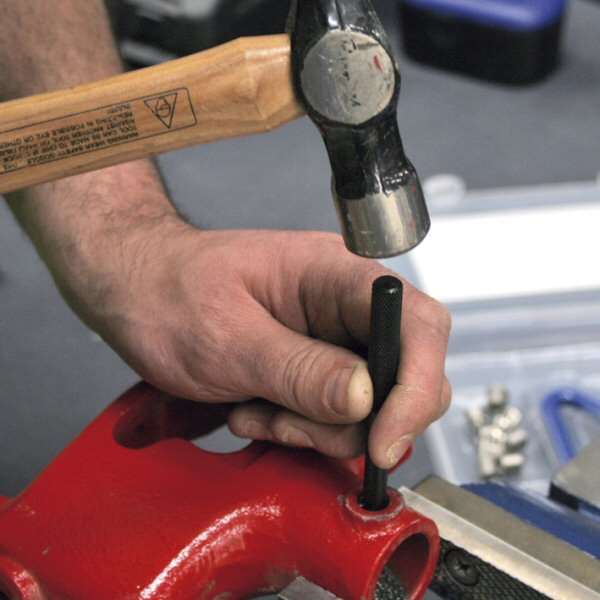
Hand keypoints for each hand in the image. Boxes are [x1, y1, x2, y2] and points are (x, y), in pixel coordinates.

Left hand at [76, 221, 451, 467]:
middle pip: (403, 373)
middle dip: (354, 420)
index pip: (416, 322)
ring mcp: (331, 339)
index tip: (385, 440)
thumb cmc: (171, 291)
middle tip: (291, 424)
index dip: (418, 385)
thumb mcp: (228, 337)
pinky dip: (298, 428)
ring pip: (368, 408)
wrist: (136, 292)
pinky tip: (254, 409)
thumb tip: (368, 399)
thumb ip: (299, 370)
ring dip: (313, 428)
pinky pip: (334, 417)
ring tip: (256, 409)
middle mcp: (344, 306)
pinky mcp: (315, 368)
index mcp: (335, 274)